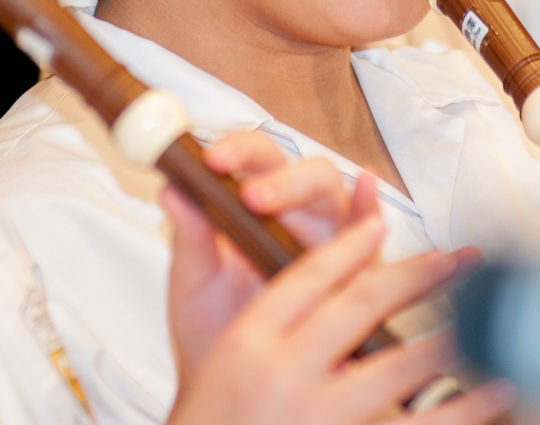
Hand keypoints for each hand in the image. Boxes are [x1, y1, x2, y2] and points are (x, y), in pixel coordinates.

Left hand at [163, 133, 375, 366]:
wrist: (236, 389)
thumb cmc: (215, 332)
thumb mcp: (195, 285)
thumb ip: (188, 237)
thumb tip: (170, 187)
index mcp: (255, 207)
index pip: (254, 159)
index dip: (239, 150)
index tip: (213, 159)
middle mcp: (296, 214)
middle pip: (300, 169)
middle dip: (277, 176)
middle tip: (251, 195)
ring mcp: (329, 237)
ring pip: (332, 192)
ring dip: (305, 188)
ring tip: (272, 201)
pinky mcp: (356, 266)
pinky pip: (370, 229)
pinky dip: (370, 204)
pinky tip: (365, 187)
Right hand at [166, 211, 513, 424]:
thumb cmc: (207, 405)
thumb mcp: (189, 328)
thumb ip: (196, 252)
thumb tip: (179, 186)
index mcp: (249, 339)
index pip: (310, 274)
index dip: (350, 242)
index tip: (382, 223)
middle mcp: (284, 375)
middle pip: (361, 307)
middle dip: (417, 275)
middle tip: (459, 258)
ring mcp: (320, 418)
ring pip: (398, 367)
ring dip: (451, 337)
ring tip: (491, 318)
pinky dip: (464, 412)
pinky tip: (498, 393)